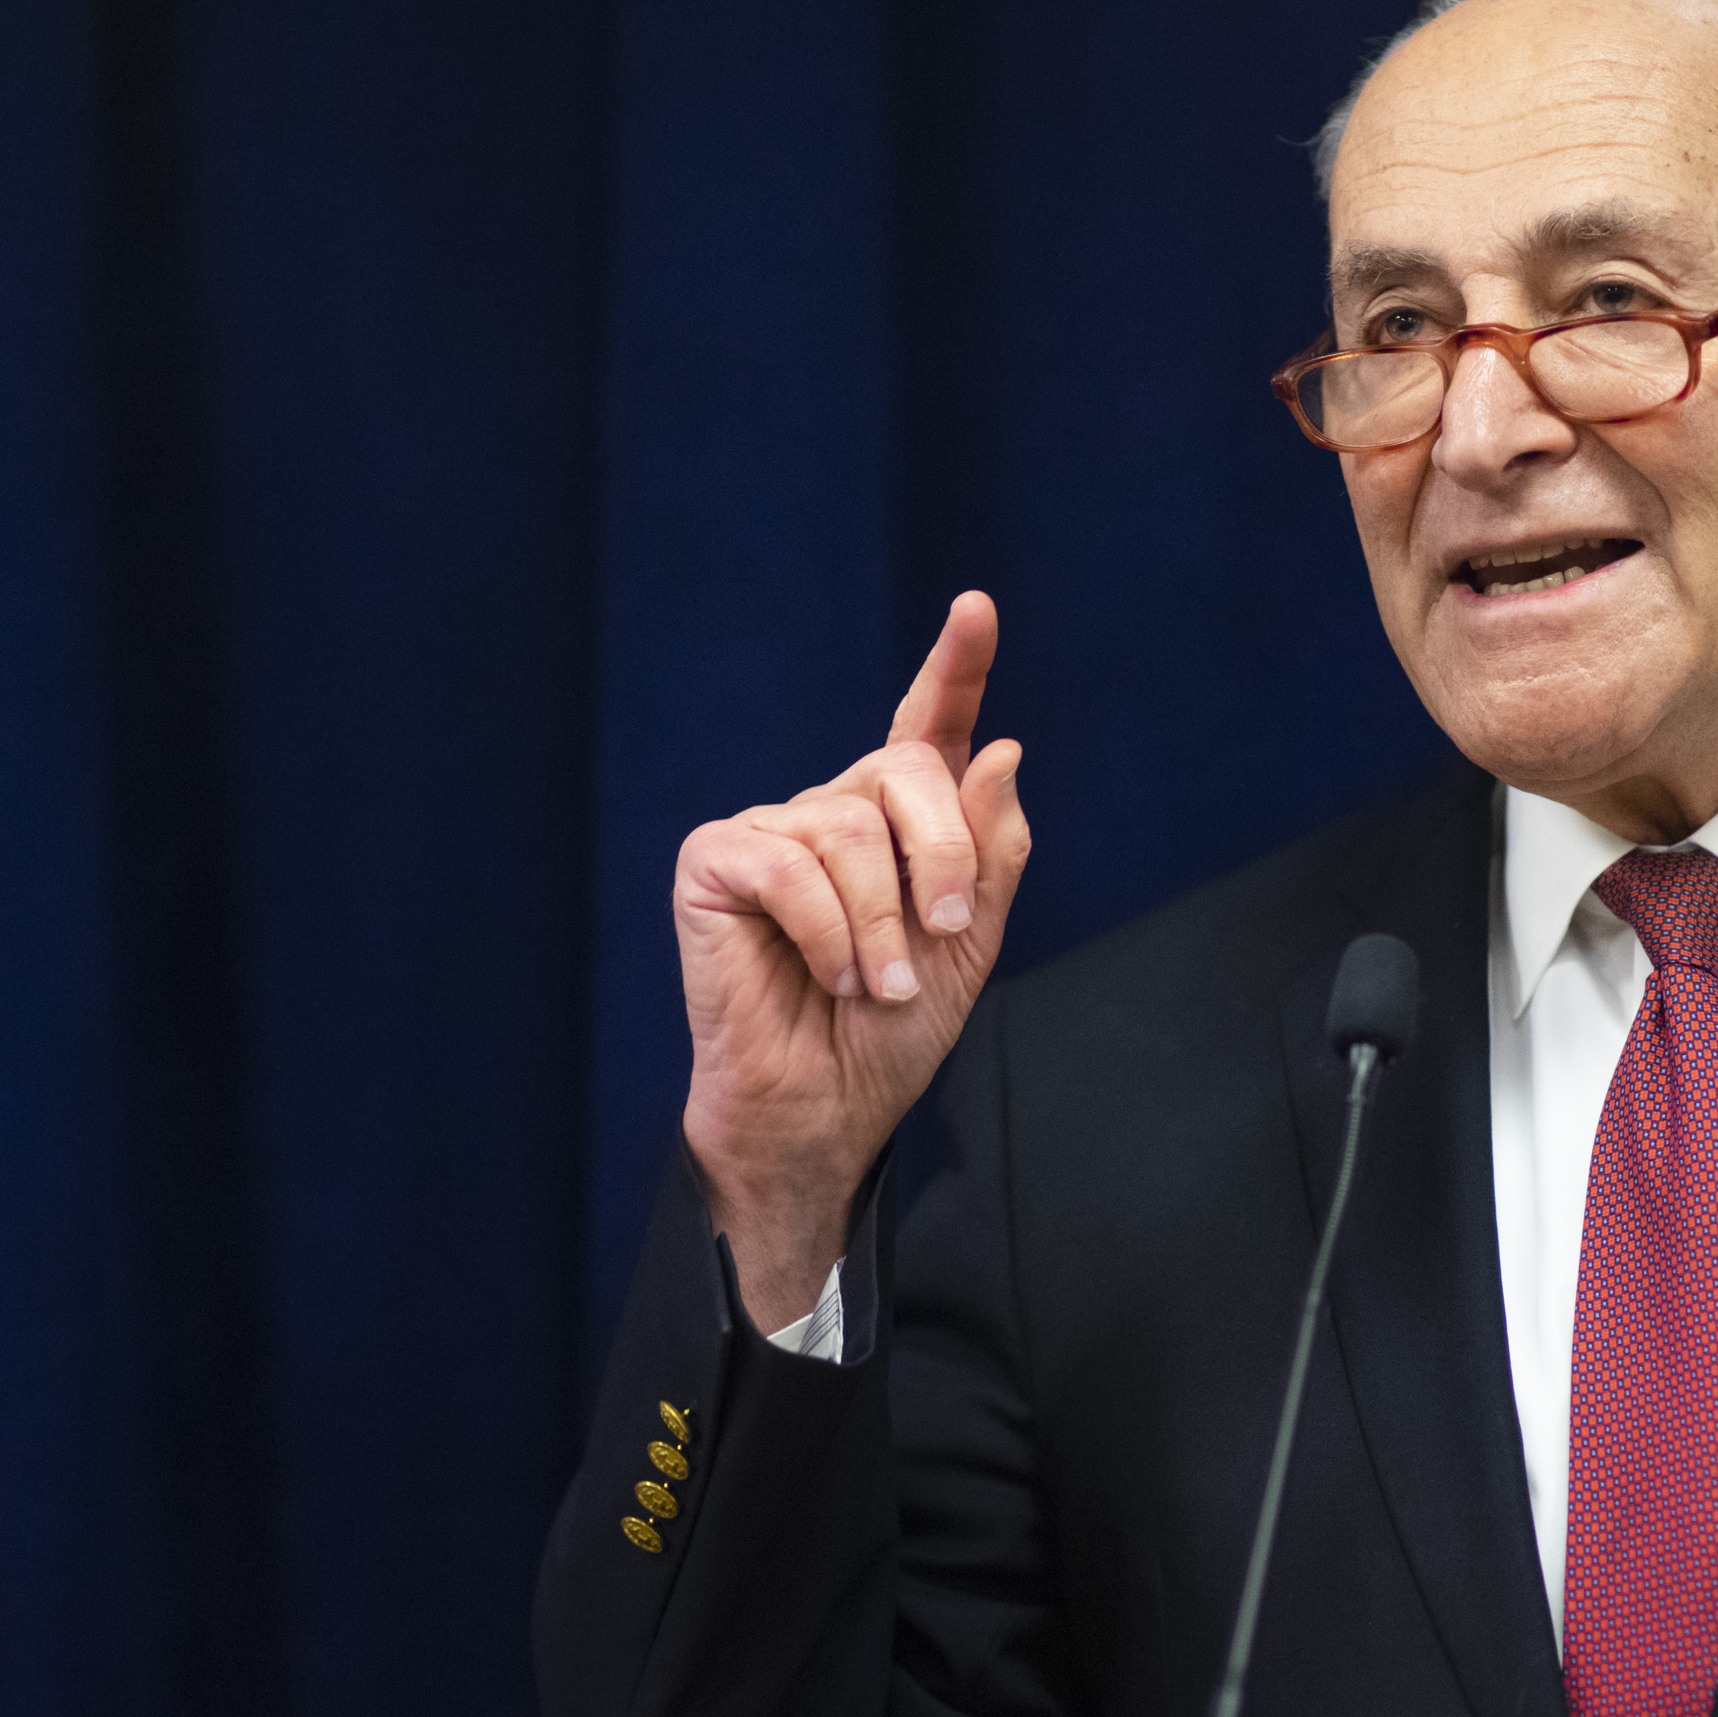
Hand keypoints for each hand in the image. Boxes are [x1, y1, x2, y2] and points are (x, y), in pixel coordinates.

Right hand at [674, 591, 1030, 1329]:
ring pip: (848, 828)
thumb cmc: (889, 1034)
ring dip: (880, 923)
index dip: (954, 666)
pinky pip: (786, 866)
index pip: (928, 727)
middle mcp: (835, 811)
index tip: (975, 609)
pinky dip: (826, 930)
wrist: (827, 1107)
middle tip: (945, 931)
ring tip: (876, 985)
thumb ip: (990, 851)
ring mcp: (772, 831)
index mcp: (900, 823)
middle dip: (941, 852)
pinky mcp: (717, 863)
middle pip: (905, 771)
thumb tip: (1000, 750)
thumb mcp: (969, 943)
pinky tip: (831, 974)